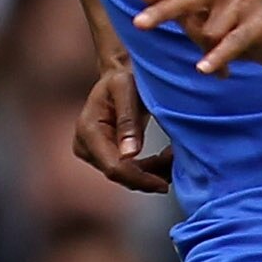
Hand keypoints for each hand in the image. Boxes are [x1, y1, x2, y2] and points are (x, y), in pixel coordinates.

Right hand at [76, 60, 172, 192]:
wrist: (117, 76)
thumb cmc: (123, 77)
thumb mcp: (127, 89)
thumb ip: (128, 120)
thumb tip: (129, 155)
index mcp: (88, 130)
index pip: (114, 167)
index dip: (140, 179)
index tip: (165, 184)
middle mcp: (84, 145)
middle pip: (119, 174)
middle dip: (149, 175)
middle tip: (178, 162)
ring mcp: (90, 152)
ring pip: (124, 175)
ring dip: (151, 172)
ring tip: (174, 156)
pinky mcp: (100, 155)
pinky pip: (125, 170)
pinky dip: (147, 169)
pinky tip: (164, 158)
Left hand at [127, 0, 261, 73]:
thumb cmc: (233, 24)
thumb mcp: (197, 12)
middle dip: (163, 12)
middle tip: (138, 23)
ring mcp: (245, 1)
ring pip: (208, 33)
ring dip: (209, 51)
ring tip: (222, 53)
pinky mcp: (260, 22)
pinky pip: (231, 43)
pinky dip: (217, 57)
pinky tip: (204, 69)